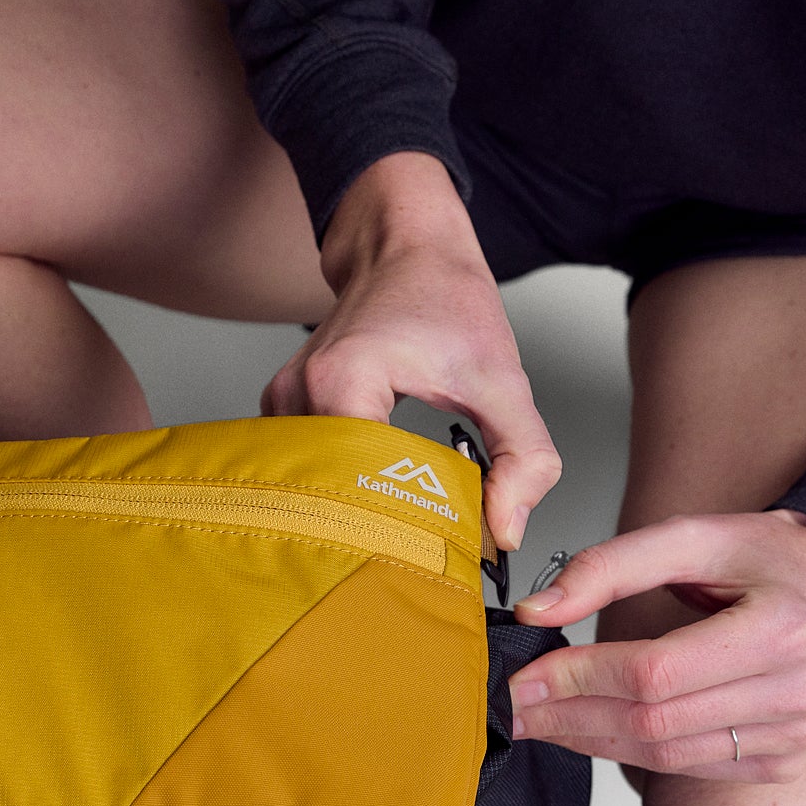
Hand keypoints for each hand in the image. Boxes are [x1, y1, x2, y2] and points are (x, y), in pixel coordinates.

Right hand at [261, 154, 559, 548]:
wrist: (408, 245)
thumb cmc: (447, 299)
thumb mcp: (504, 379)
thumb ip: (522, 458)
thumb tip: (505, 530)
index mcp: (345, 379)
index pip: (359, 487)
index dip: (401, 528)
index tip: (441, 552)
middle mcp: (299, 393)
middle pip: (328, 499)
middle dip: (377, 533)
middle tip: (423, 560)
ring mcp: (283, 402)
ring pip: (311, 492)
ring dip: (354, 516)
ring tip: (397, 535)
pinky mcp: (284, 410)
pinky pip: (305, 471)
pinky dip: (340, 492)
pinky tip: (372, 504)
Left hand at [507, 510, 805, 781]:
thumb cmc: (766, 559)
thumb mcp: (693, 536)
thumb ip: (611, 566)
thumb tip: (537, 610)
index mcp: (780, 631)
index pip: (655, 672)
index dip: (580, 677)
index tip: (524, 676)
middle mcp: (797, 694)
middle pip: (655, 722)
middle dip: (572, 716)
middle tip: (515, 708)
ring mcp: (795, 737)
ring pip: (665, 756)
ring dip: (592, 740)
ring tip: (542, 722)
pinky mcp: (783, 762)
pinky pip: (689, 767)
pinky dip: (632, 753)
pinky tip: (594, 733)